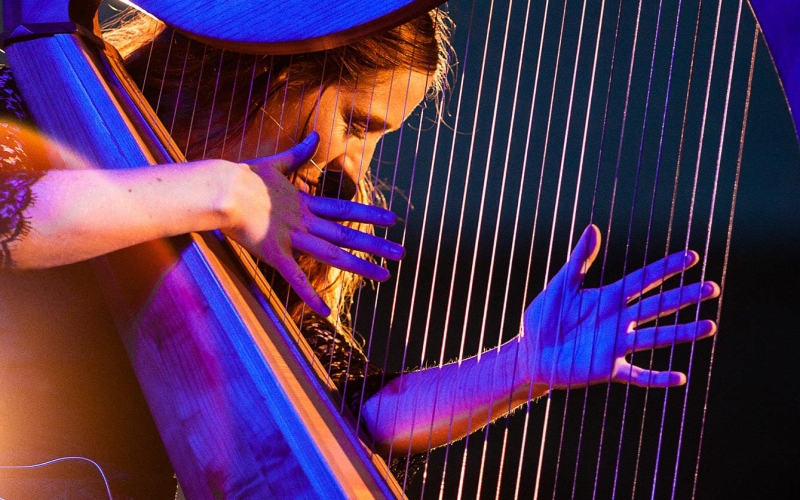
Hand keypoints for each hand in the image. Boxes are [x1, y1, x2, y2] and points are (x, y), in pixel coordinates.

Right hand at [219, 132, 403, 315]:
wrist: (220, 188)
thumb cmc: (241, 176)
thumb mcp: (275, 162)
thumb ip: (298, 153)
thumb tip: (314, 134)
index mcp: (303, 204)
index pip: (344, 209)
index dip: (370, 214)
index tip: (393, 219)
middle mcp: (304, 221)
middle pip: (347, 234)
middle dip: (376, 244)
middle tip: (403, 253)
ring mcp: (290, 238)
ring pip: (332, 254)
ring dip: (360, 266)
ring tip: (385, 277)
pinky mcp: (273, 253)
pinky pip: (295, 279)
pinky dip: (311, 296)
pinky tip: (327, 313)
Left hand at [522, 225, 718, 389]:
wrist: (530, 351)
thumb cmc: (545, 317)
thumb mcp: (561, 285)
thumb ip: (579, 260)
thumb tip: (593, 227)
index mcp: (609, 298)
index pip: (644, 279)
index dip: (667, 268)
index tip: (693, 257)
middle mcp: (619, 320)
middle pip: (658, 305)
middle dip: (684, 297)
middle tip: (713, 288)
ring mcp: (616, 344)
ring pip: (655, 336)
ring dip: (682, 332)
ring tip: (709, 326)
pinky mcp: (608, 368)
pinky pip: (638, 375)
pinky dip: (657, 378)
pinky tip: (680, 377)